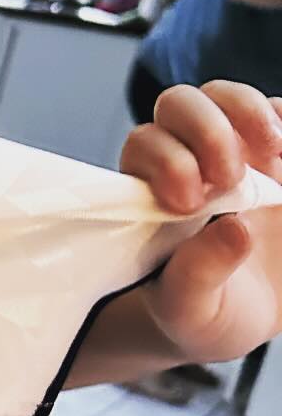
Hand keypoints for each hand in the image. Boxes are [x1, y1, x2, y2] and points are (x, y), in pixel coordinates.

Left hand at [119, 80, 281, 363]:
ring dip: (248, 113)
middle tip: (230, 177)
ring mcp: (236, 152)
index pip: (146, 146)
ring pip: (230, 98)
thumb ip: (199, 274)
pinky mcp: (275, 155)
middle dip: (205, 130)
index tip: (187, 203)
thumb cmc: (200, 310)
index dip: (167, 162)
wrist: (240, 316)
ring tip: (274, 150)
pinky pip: (278, 114)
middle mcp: (188, 158)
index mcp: (152, 192)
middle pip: (181, 104)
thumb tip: (234, 229)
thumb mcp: (191, 309)